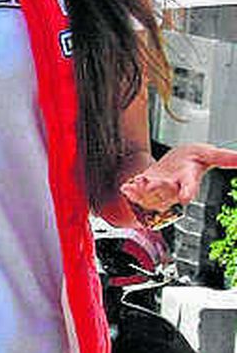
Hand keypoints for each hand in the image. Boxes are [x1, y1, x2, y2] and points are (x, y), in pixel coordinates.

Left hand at [120, 144, 235, 225]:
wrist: (171, 164)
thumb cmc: (190, 160)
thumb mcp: (208, 154)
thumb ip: (225, 158)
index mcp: (188, 180)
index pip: (189, 187)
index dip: (188, 191)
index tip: (185, 197)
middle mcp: (172, 189)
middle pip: (165, 192)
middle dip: (158, 189)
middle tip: (151, 184)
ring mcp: (156, 191)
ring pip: (149, 196)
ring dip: (142, 192)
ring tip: (138, 184)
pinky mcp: (143, 190)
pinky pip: (136, 194)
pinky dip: (131, 191)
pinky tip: (126, 187)